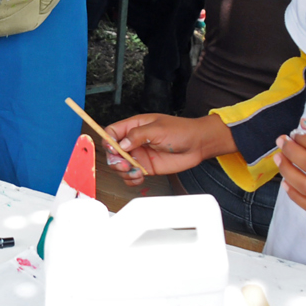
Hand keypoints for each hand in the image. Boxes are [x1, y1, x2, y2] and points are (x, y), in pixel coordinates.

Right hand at [104, 113, 235, 186]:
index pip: (111, 132)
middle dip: (115, 160)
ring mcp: (139, 155)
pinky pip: (131, 175)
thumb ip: (137, 135)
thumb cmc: (181, 131)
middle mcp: (134, 141)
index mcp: (134, 127)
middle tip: (124, 164)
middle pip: (112, 152)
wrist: (197, 144)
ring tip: (134, 171)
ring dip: (123, 171)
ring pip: (120, 165)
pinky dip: (131, 179)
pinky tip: (139, 177)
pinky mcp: (146, 167)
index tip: (113, 149)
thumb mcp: (157, 129)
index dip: (108, 141)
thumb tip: (121, 144)